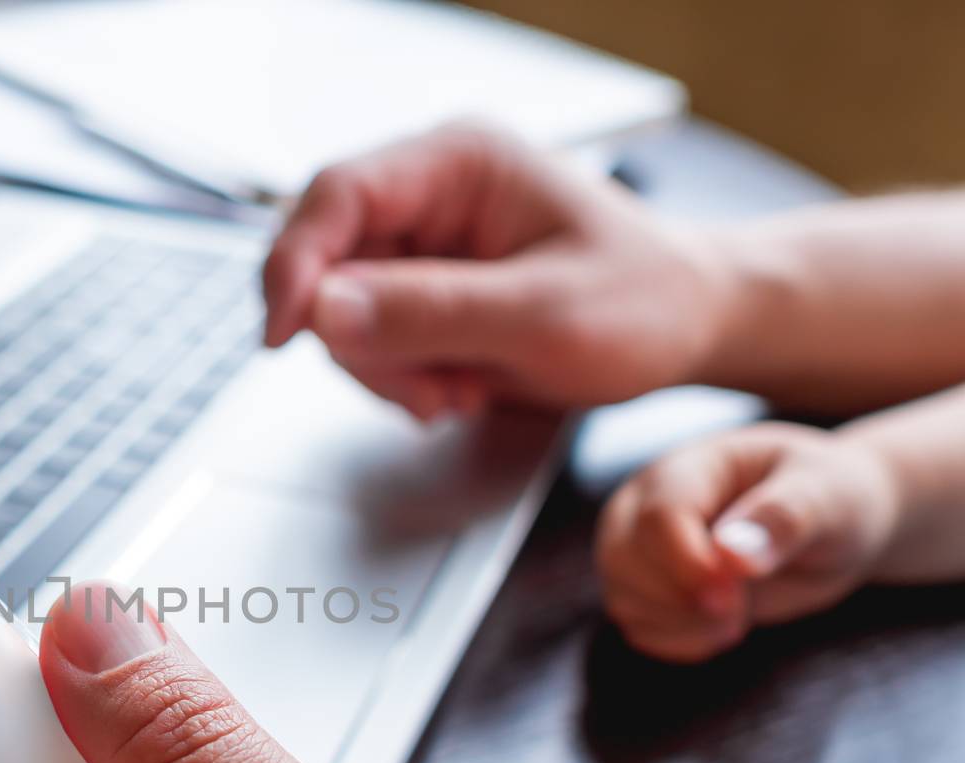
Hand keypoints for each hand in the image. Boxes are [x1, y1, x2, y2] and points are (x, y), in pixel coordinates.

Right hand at [262, 123, 733, 416]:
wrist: (690, 329)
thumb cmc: (647, 301)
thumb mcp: (544, 316)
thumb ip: (432, 312)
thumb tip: (327, 309)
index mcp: (460, 162)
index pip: (337, 196)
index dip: (295, 263)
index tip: (283, 331)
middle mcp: (431, 196)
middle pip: (327, 264)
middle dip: (360, 341)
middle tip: (421, 388)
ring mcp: (424, 247)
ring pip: (340, 314)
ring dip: (386, 371)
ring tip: (457, 390)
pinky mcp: (424, 295)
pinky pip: (371, 342)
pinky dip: (402, 380)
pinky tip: (458, 386)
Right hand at [595, 422, 900, 662]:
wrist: (830, 526)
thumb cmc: (832, 499)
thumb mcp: (829, 499)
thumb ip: (783, 519)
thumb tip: (732, 555)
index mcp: (688, 468)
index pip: (657, 517)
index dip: (689, 565)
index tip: (734, 598)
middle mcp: (647, 504)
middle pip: (622, 557)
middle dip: (680, 598)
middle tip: (739, 608)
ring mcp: (639, 548)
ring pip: (621, 596)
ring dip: (681, 623)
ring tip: (738, 616)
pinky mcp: (645, 589)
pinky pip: (636, 626)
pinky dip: (678, 641)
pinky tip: (721, 628)